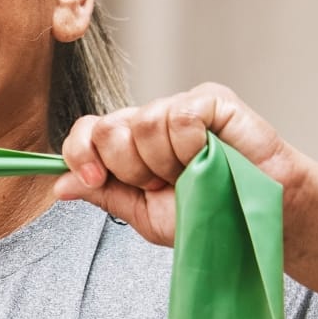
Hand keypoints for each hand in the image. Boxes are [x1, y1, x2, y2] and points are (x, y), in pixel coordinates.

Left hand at [53, 83, 316, 247]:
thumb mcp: (146, 215)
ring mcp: (179, 107)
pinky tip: (209, 155)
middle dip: (129, 167)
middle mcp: (149, 121)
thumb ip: (104, 194)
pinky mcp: (211, 100)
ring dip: (165, 162)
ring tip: (193, 173)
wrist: (259, 218)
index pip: (86, 132)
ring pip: (142, 123)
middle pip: (106, 127)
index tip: (96, 178)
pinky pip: (178, 116)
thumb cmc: (209, 215)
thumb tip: (58, 185)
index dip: (81, 154)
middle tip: (163, 184)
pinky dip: (189, 145)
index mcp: (128, 147)